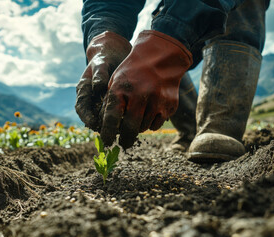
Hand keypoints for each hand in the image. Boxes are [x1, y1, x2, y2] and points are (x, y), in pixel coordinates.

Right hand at [75, 31, 131, 130]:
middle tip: (112, 132)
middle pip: (92, 117)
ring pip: (104, 118)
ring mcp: (101, 101)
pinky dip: (121, 120)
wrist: (114, 53)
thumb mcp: (102, 63)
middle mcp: (91, 98)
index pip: (81, 108)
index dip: (87, 118)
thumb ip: (99, 75)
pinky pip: (115, 115)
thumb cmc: (105, 56)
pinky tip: (130, 122)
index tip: (95, 124)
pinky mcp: (113, 103)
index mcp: (84, 90)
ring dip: (111, 126)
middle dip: (101, 126)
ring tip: (122, 130)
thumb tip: (97, 88)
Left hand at [100, 30, 192, 148]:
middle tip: (123, 144)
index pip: (112, 118)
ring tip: (137, 117)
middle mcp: (140, 96)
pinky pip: (157, 124)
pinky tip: (150, 112)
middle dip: (125, 139)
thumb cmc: (133, 71)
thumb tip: (103, 125)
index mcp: (122, 89)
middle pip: (130, 128)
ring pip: (144, 127)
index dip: (107, 133)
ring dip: (138, 127)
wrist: (161, 57)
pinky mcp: (170, 105)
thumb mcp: (116, 80)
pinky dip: (151, 123)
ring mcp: (157, 101)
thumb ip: (111, 101)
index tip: (106, 142)